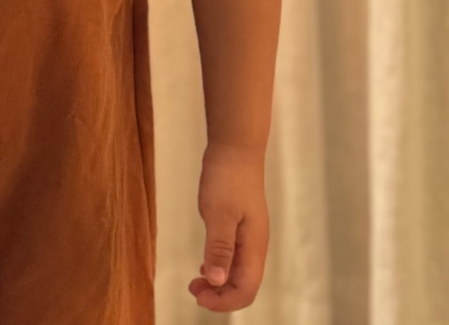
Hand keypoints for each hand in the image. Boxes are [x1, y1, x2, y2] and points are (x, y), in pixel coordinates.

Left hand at [187, 142, 269, 311]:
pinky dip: (220, 266)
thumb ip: (219, 248)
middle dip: (220, 295)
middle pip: (244, 285)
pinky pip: (234, 256)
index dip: (223, 301)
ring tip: (196, 281)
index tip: (198, 295)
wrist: (235, 147)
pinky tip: (206, 265)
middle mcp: (256, 245)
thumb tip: (216, 281)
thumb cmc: (227, 177)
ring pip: (239, 272)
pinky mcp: (241, 224)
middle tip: (193, 289)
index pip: (246, 290)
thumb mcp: (218, 213)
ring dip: (219, 282)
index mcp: (254, 246)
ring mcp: (249, 235)